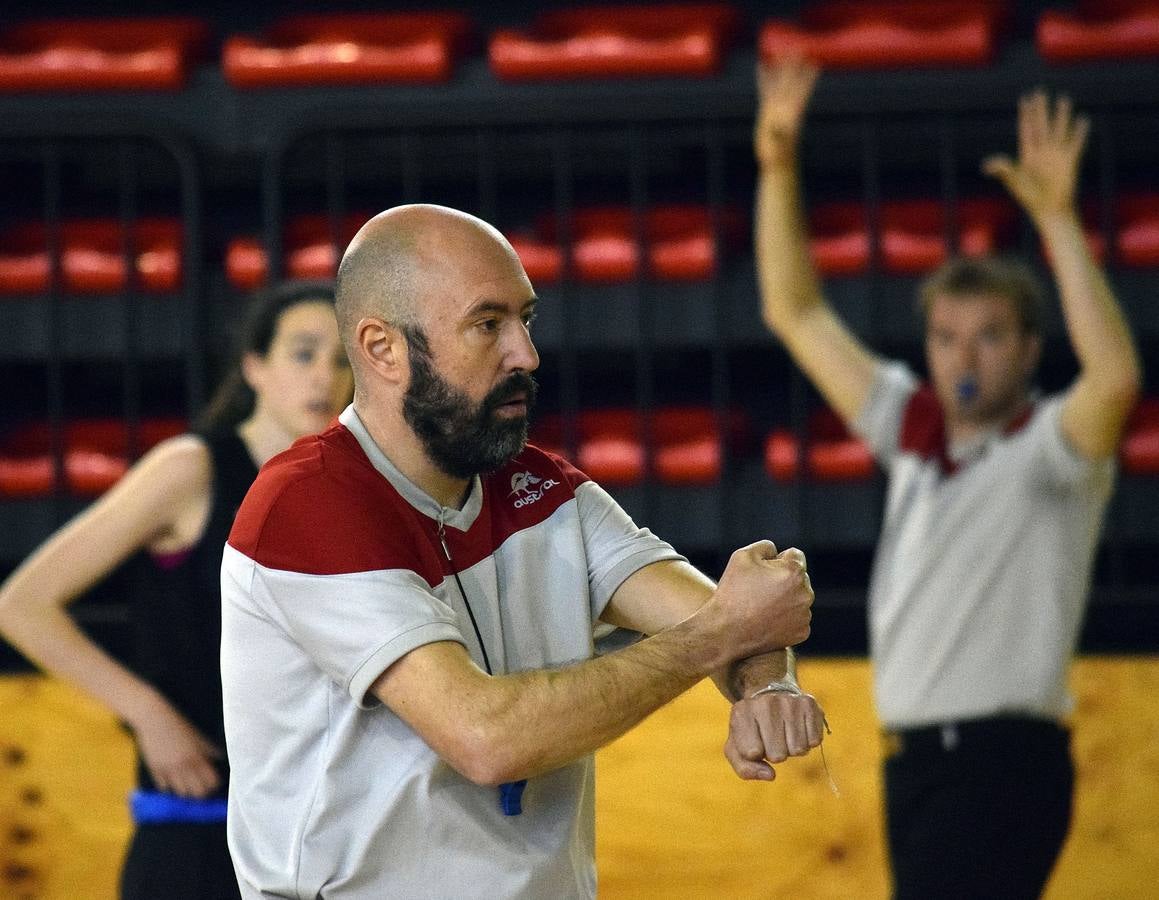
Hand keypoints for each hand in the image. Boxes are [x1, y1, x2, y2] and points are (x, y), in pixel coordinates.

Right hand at [131, 697, 221, 797]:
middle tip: (203, 788)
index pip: (211, 782)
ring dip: (186, 791)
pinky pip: (164, 788)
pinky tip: (174, 780)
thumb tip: (221, 758)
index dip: (214, 784)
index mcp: (197, 757)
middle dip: (202, 792)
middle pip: (197, 792)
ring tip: (189, 785)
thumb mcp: (198, 736)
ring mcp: (168, 770)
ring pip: (180, 793)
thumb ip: (209, 749)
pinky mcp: (154, 770)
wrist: (153, 718)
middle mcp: (183, 766)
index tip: (214, 782)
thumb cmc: (178, 724)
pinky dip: (170, 787)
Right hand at [711, 541, 813, 658]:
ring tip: (761, 606)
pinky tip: (767, 620)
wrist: (726, 632)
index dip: (776, 560)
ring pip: (798, 598)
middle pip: (798, 578)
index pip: (795, 555)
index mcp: (794, 571)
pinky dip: (786, 618)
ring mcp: (805, 615)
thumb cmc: (733, 592)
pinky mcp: (802, 632)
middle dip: (783, 579)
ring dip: (785, 599)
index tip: (762, 572)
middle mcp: (805, 593)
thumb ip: (766, 547)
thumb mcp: (742, 556)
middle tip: (758, 590)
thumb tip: (777, 553)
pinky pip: (797, 618)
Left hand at [724, 689, 826, 780]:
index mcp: (742, 712)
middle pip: (777, 755)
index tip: (754, 742)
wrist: (771, 697)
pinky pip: (814, 741)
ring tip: (784, 732)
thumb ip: (745, 769)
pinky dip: (807, 740)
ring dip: (792, 747)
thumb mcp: (738, 749)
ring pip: (798, 749)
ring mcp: (788, 701)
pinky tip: (798, 727)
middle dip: (775, 753)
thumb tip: (770, 775)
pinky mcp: (808, 703)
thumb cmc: (753, 730)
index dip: (756, 755)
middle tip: (772, 738)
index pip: (752, 754)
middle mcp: (765, 703)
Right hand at [754, 56, 819, 168]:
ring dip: (780, 67)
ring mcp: (776, 107)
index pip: (801, 91)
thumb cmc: (781, 155)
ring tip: (781, 51)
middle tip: (797, 48)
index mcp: (792, 112)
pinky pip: (765, 89)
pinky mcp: (766, 110)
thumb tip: (778, 125)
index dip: (807, 77)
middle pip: (791, 81)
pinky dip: (764, 77)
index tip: (814, 63)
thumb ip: (779, 133)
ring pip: (778, 82)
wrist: (776, 162)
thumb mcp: (780, 144)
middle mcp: (786, 106)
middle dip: (793, 66)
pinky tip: (761, 66)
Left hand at [982, 90, 1089, 223]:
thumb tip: (986, 165)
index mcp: (1028, 155)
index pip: (1027, 129)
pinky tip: (1083, 120)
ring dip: (1061, 115)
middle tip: (1040, 92)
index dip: (1026, 114)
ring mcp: (1057, 155)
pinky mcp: (1070, 161)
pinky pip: (1076, 143)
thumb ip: (1004, 170)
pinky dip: (1079, 132)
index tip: (1025, 99)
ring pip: (1059, 129)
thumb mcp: (1015, 182)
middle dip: (1041, 109)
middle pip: (1042, 124)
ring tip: (1063, 99)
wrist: (1049, 209)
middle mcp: (1042, 151)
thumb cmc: (1030, 198)